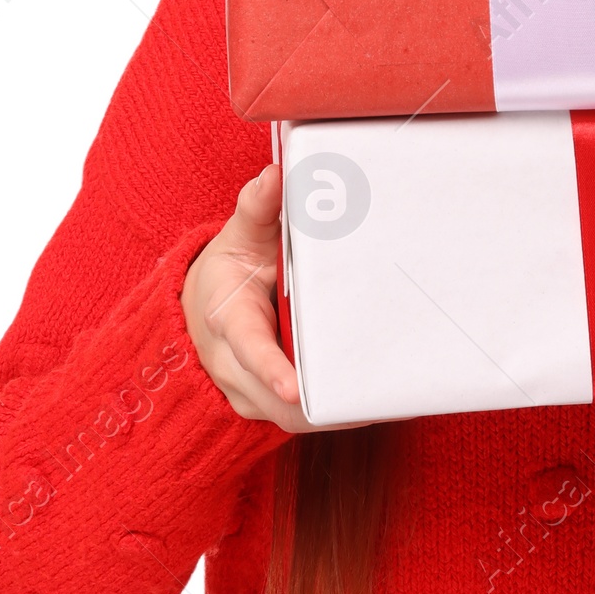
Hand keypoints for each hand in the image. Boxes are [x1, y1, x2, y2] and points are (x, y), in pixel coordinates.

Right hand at [181, 165, 376, 434]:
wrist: (205, 307)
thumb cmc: (232, 268)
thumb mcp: (241, 235)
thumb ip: (257, 207)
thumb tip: (275, 175)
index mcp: (228, 320)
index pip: (248, 349)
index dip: (270, 370)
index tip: (293, 389)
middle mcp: (234, 367)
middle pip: (278, 399)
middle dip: (323, 399)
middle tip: (377, 388)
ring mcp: (251, 393)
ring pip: (295, 418)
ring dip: (337, 410)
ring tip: (389, 395)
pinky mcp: (272, 405)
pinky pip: (306, 418)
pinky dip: (339, 411)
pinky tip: (380, 399)